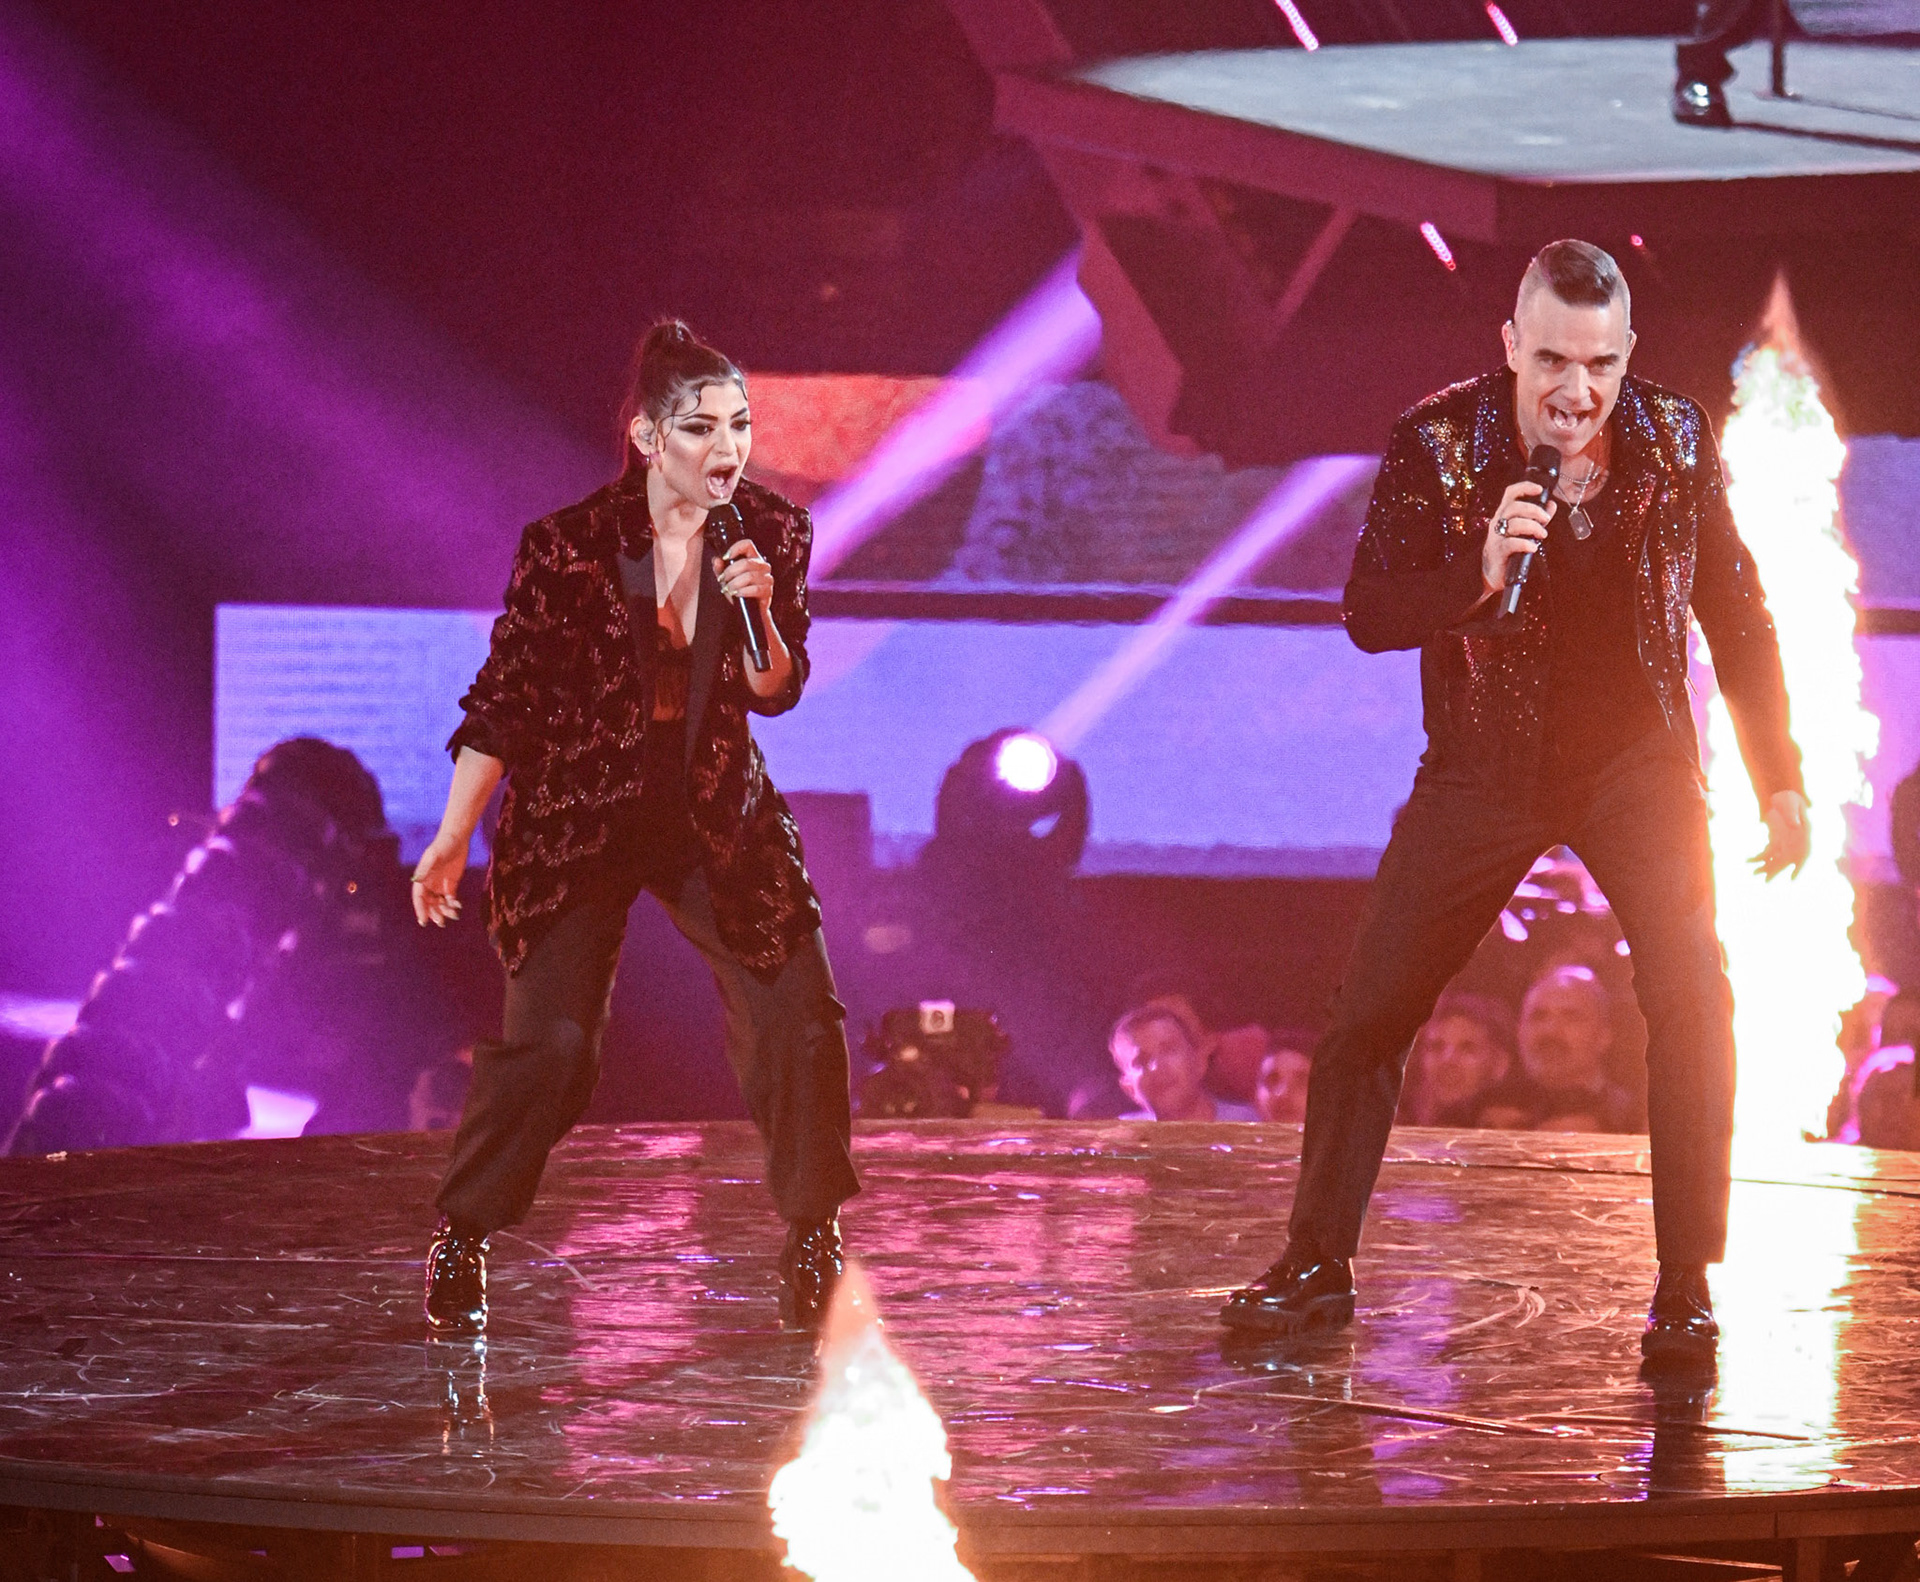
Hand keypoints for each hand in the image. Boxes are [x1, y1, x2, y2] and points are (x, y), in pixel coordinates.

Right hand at [411, 831, 468, 926]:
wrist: (457, 838)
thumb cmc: (443, 845)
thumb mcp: (433, 856)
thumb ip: (425, 869)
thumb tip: (416, 880)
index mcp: (422, 879)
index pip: (419, 898)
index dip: (420, 910)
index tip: (424, 921)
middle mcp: (429, 884)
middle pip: (429, 903)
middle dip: (434, 914)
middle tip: (441, 922)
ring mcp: (440, 884)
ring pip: (440, 903)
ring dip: (444, 911)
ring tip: (454, 916)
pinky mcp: (451, 884)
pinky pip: (450, 899)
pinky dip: (453, 904)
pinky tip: (458, 906)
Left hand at [715, 539, 773, 608]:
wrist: (748, 610)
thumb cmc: (739, 591)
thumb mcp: (726, 578)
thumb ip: (720, 568)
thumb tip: (716, 560)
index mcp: (753, 558)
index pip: (747, 545)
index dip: (736, 548)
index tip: (726, 557)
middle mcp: (762, 566)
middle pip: (746, 563)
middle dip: (730, 572)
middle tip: (723, 580)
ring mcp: (767, 578)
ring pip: (749, 576)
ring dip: (735, 584)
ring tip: (729, 589)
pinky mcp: (768, 591)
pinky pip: (755, 589)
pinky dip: (743, 592)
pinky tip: (738, 594)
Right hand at [1480, 478, 1557, 595]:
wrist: (1493, 572)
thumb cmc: (1509, 549)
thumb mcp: (1524, 530)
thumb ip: (1537, 518)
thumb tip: (1551, 505)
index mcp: (1504, 514)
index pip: (1510, 493)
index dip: (1524, 487)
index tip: (1539, 489)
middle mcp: (1498, 522)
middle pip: (1514, 507)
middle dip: (1534, 510)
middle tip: (1545, 519)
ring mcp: (1496, 537)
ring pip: (1514, 524)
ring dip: (1533, 527)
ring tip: (1542, 534)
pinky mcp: (1498, 552)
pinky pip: (1511, 544)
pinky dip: (1525, 544)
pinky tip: (1533, 547)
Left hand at [1752, 790, 1810, 880]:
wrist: (1783, 796)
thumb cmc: (1790, 799)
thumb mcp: (1792, 804)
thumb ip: (1794, 814)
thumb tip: (1795, 825)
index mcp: (1805, 835)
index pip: (1805, 855)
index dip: (1799, 868)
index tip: (1793, 879)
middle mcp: (1795, 842)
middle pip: (1786, 860)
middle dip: (1777, 871)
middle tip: (1766, 882)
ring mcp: (1785, 841)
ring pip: (1776, 858)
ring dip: (1766, 867)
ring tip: (1754, 873)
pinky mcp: (1775, 839)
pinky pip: (1768, 851)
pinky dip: (1760, 857)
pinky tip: (1750, 860)